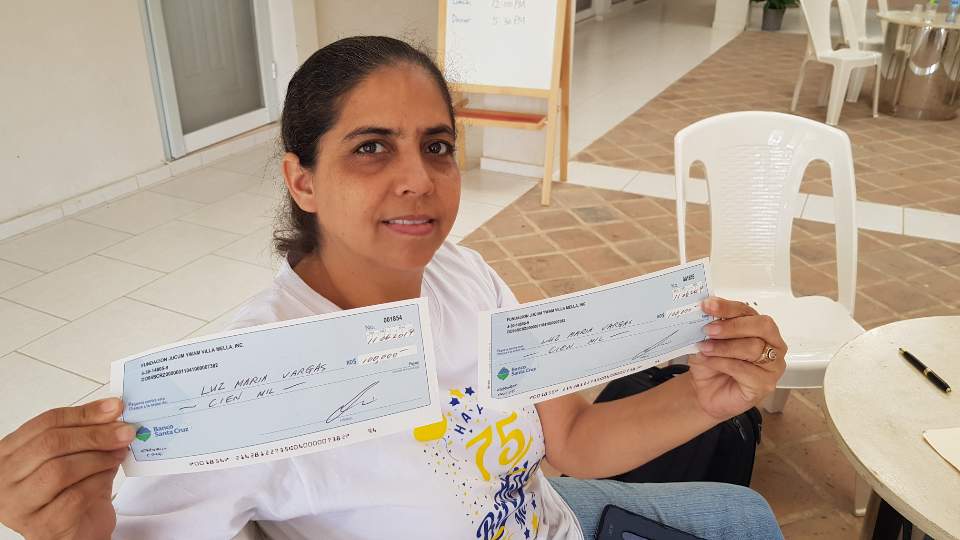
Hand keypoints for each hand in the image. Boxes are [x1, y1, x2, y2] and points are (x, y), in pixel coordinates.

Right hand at [0, 398, 133, 539]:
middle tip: (125, 432)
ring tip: (118, 455)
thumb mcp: (78, 457)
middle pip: (50, 444)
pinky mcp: (42, 526)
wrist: (81, 533)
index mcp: (10, 454)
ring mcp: (19, 505)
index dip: (84, 413)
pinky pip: (75, 496)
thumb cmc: (75, 494)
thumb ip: (88, 434)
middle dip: (95, 434)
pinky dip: (99, 482)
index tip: (115, 407)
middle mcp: (5, 480)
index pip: (45, 423)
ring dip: (98, 459)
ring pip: (60, 470)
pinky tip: (109, 478)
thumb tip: (112, 410)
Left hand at [687, 297, 786, 419]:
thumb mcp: (706, 340)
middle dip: (732, 326)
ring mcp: (772, 365)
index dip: (727, 307)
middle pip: (761, 326)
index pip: (748, 311)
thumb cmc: (711, 364)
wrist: (704, 391)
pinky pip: (745, 369)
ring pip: (753, 348)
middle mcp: (771, 344)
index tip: (707, 305)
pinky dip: (722, 363)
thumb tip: (704, 313)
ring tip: (704, 348)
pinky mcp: (765, 383)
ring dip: (724, 347)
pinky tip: (709, 361)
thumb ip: (710, 326)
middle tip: (708, 329)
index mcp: (758, 327)